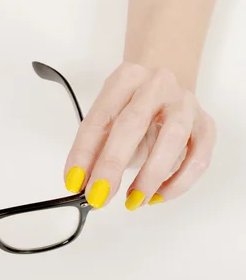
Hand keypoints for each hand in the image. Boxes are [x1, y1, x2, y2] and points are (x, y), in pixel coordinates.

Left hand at [63, 62, 215, 209]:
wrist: (167, 86)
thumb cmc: (133, 106)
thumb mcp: (108, 119)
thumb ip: (94, 148)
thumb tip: (81, 182)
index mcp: (125, 79)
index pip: (99, 118)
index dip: (83, 152)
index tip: (74, 181)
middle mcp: (157, 85)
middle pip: (133, 124)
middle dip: (112, 165)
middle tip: (99, 194)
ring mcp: (186, 103)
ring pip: (173, 139)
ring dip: (150, 176)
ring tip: (132, 200)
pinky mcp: (206, 125)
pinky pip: (198, 158)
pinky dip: (178, 183)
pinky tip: (157, 195)